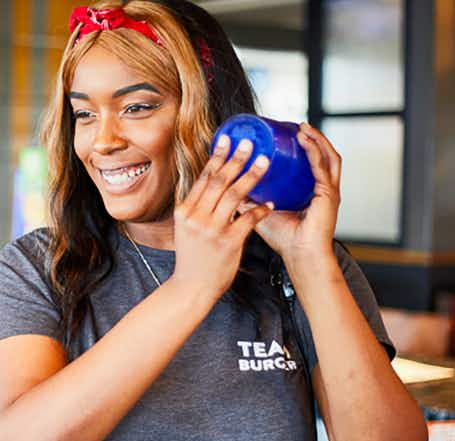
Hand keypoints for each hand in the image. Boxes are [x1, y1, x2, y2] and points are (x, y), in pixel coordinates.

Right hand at [170, 135, 273, 304]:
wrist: (191, 287)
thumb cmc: (192, 258)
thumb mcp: (187, 228)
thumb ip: (198, 208)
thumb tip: (211, 185)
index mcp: (185, 210)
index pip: (203, 178)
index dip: (217, 157)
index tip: (227, 139)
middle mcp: (196, 217)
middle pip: (219, 181)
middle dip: (236, 159)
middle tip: (250, 143)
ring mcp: (212, 230)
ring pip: (235, 195)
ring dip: (252, 176)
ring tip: (265, 162)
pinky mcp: (228, 242)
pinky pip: (248, 220)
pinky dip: (259, 210)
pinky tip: (269, 203)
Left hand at [238, 122, 340, 265]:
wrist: (299, 257)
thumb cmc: (283, 239)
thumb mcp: (260, 213)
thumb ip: (246, 200)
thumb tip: (224, 186)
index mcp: (310, 190)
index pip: (310, 163)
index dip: (300, 146)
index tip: (287, 132)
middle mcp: (322, 188)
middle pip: (320, 155)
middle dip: (309, 137)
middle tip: (295, 125)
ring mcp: (329, 191)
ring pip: (326, 156)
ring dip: (315, 139)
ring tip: (301, 127)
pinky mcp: (329, 195)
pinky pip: (323, 168)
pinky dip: (315, 151)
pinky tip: (306, 141)